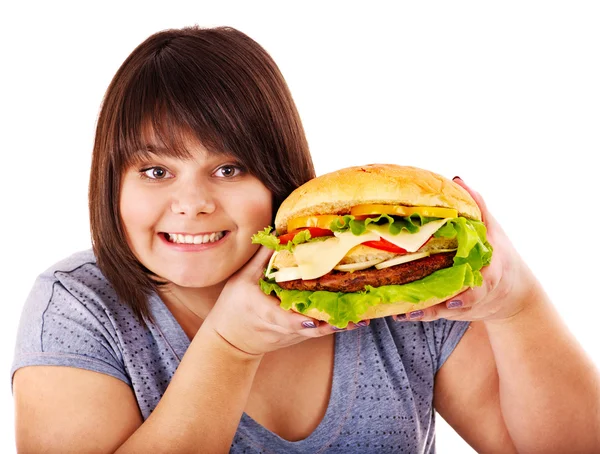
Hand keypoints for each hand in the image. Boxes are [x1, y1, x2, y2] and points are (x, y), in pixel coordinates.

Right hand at [203, 245, 366, 355]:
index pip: (287, 321)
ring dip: (342, 323)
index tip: (317, 318)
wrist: (229, 342)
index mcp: (268, 313)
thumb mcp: (242, 279)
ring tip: (364, 313)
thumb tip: (276, 234)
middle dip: (336, 322)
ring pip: (320, 331)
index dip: (303, 320)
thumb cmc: (233, 308)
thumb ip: (261, 258)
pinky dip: (335, 323)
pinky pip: (319, 330)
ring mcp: (293, 336)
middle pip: (313, 328)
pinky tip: (354, 316)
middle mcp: (284, 328)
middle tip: (360, 314)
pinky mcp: (298, 337)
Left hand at [395, 177, 542, 323]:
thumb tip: (458, 180)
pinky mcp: (454, 312)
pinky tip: (399, 312)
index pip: (482, 286)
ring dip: (423, 312)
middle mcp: (476, 292)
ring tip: (404, 311)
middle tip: (415, 308)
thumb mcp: (494, 231)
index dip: (468, 296)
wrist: (512, 294)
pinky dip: (419, 313)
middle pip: (457, 303)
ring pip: (443, 311)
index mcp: (491, 273)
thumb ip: (478, 208)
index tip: (454, 302)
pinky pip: (434, 313)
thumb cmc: (500, 256)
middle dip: (437, 306)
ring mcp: (464, 305)